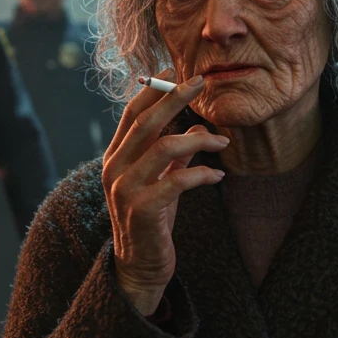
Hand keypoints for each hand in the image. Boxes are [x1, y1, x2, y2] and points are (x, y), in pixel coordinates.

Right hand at [102, 75, 228, 313]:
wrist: (140, 266)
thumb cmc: (153, 219)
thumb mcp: (164, 180)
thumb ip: (177, 155)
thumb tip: (199, 127)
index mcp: (115, 158)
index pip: (130, 114)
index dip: (152, 90)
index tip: (174, 70)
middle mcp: (114, 169)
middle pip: (145, 123)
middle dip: (174, 98)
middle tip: (200, 82)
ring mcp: (125, 190)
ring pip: (162, 148)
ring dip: (198, 139)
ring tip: (223, 140)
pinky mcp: (142, 210)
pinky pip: (176, 182)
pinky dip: (202, 174)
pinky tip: (218, 176)